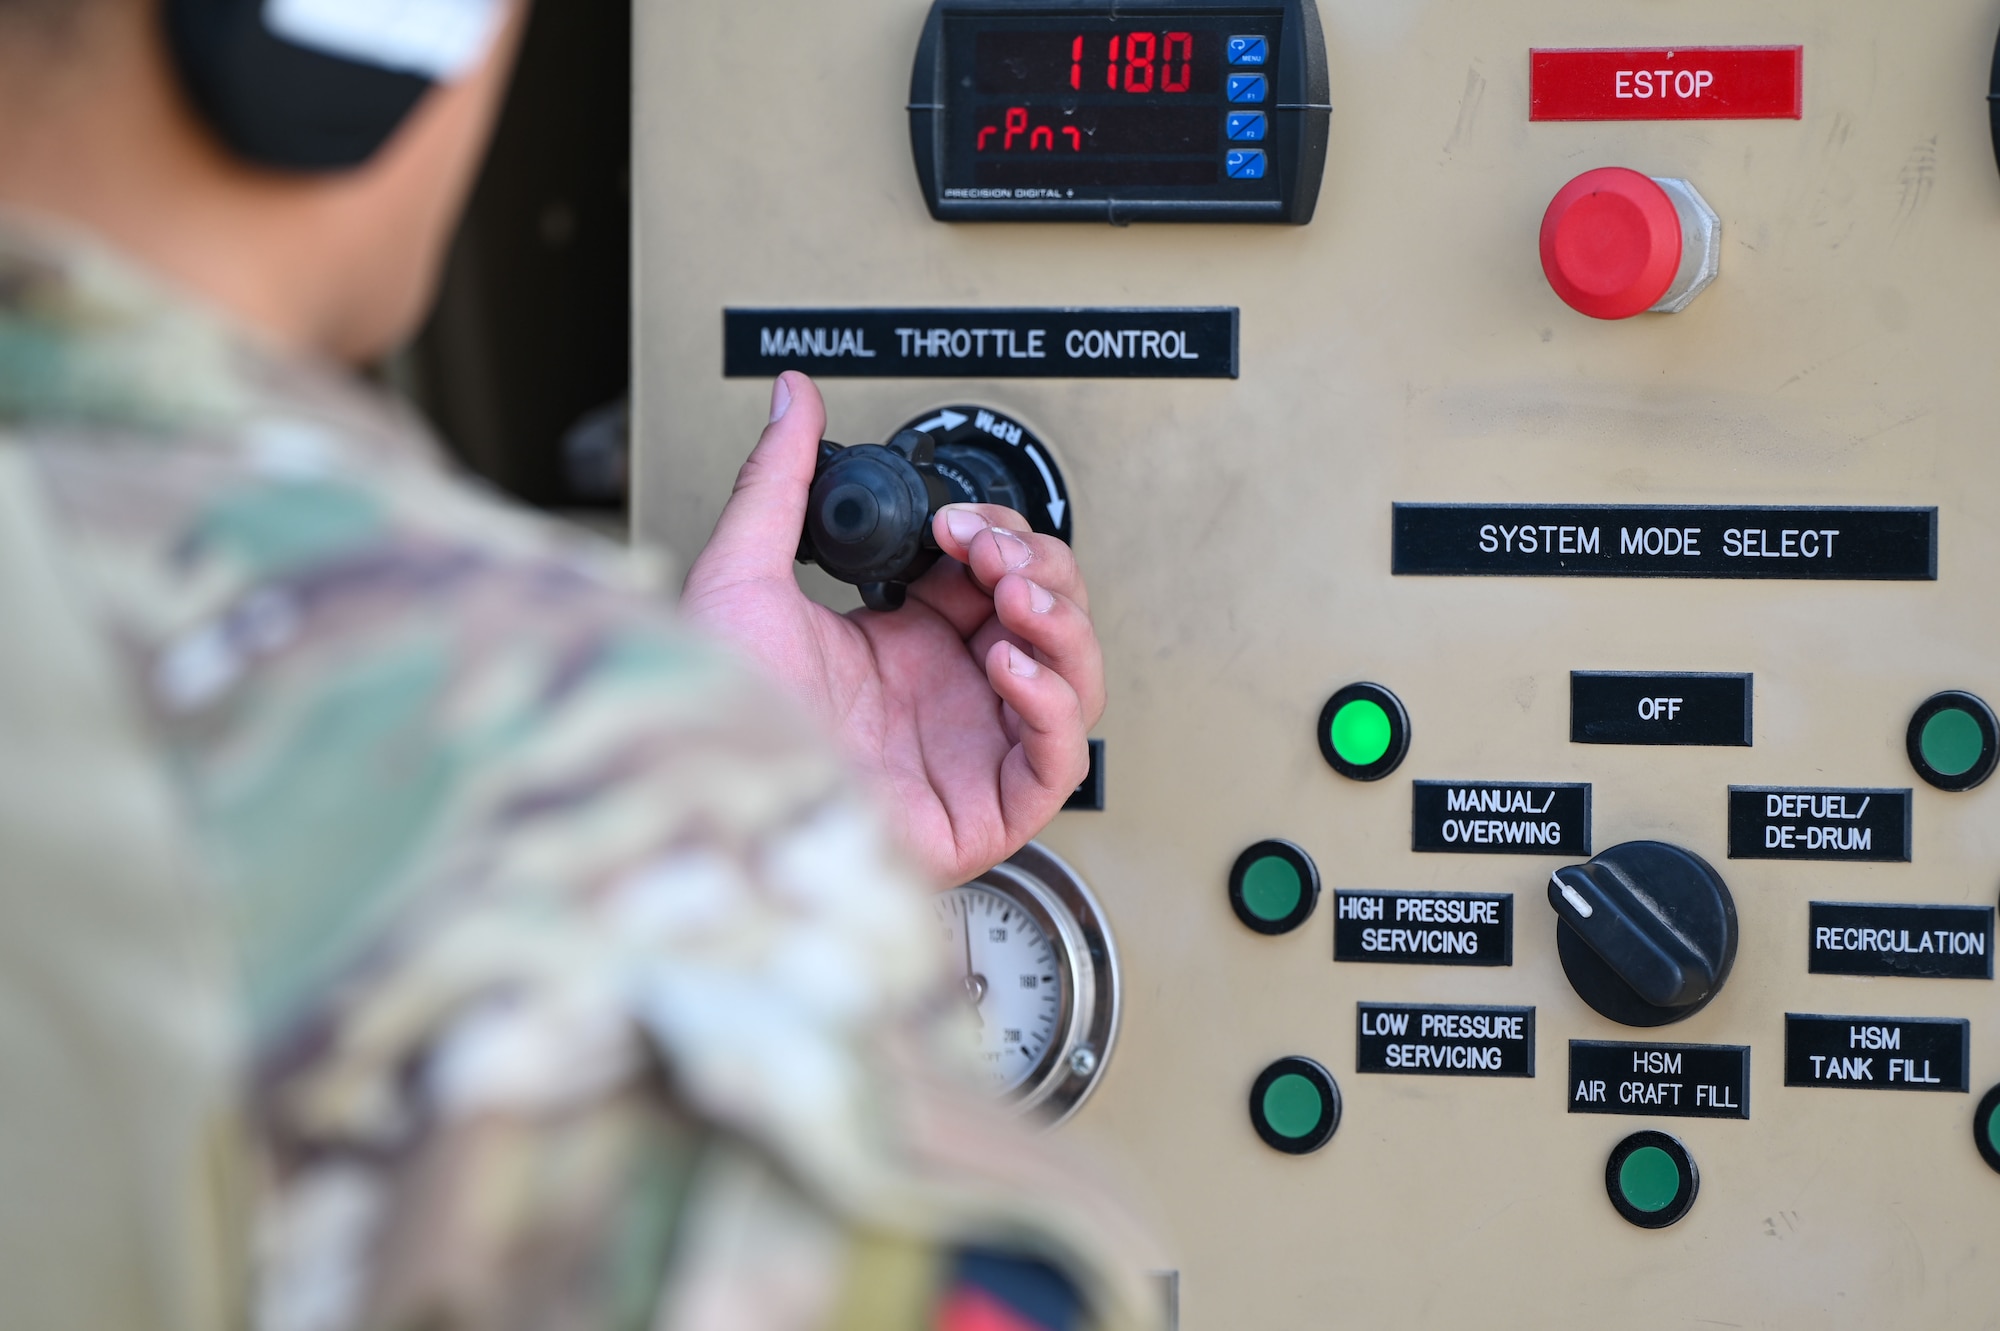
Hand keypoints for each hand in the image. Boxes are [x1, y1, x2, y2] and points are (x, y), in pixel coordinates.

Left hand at [680, 373, 1105, 886]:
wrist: (701, 802)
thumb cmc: (712, 719)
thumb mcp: (741, 574)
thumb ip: (776, 480)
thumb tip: (790, 396)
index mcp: (898, 647)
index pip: (992, 580)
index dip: (998, 540)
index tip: (960, 524)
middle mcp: (941, 699)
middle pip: (1047, 621)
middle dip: (1038, 569)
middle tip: (989, 555)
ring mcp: (966, 755)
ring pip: (1072, 683)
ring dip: (1061, 627)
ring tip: (1014, 601)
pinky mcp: (982, 812)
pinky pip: (1058, 761)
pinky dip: (1055, 706)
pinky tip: (1010, 666)